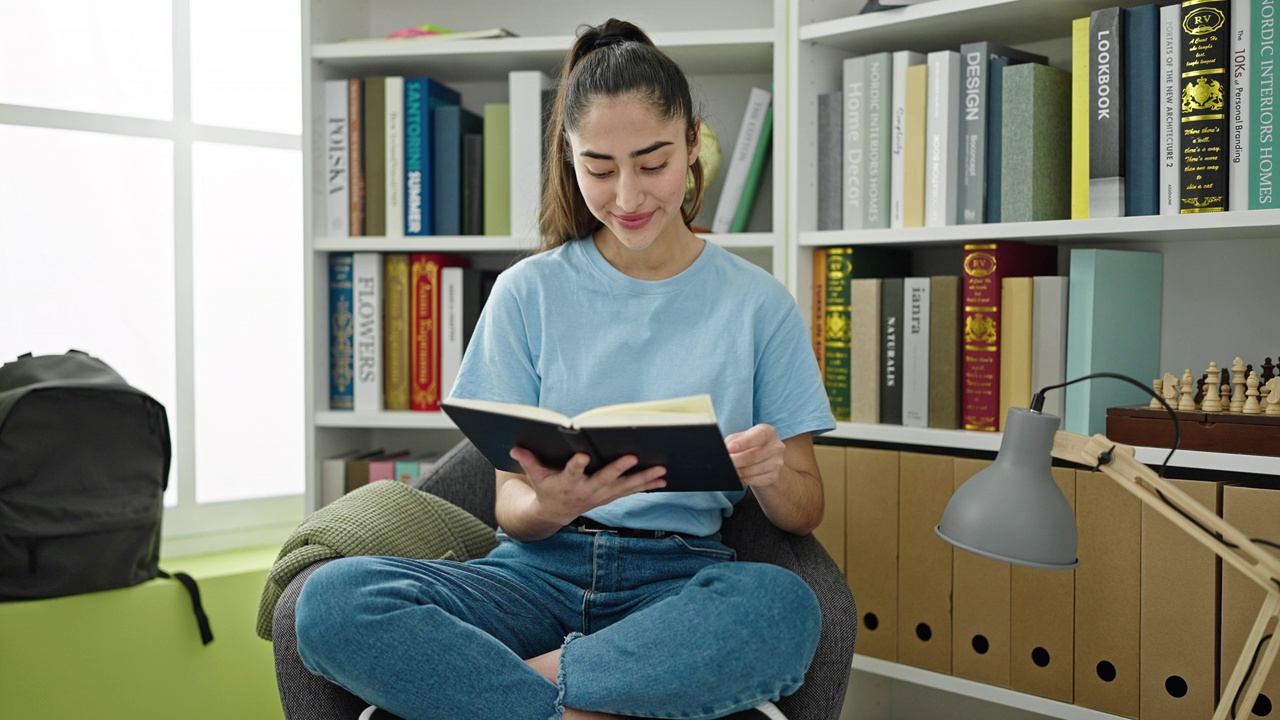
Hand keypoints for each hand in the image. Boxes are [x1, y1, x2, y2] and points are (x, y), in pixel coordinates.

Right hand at [508, 447, 666, 523]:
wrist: (555, 513)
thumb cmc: (546, 487)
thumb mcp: (535, 476)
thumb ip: (528, 461)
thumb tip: (514, 448)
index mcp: (567, 482)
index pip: (572, 472)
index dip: (576, 465)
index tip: (582, 455)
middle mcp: (587, 490)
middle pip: (604, 479)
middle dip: (618, 469)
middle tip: (632, 456)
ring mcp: (601, 495)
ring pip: (625, 487)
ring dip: (643, 478)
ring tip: (661, 469)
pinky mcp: (611, 496)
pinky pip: (632, 490)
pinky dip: (647, 485)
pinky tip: (664, 479)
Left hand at [725, 424, 785, 488]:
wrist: (760, 462)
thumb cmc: (746, 446)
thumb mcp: (739, 438)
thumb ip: (731, 442)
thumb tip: (724, 452)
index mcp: (768, 432)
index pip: (759, 436)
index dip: (744, 443)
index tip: (729, 449)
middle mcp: (776, 446)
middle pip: (754, 456)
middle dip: (736, 461)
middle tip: (724, 464)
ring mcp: (778, 462)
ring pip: (753, 470)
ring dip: (738, 472)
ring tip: (729, 470)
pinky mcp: (774, 476)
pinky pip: (755, 480)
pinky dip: (744, 479)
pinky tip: (738, 476)